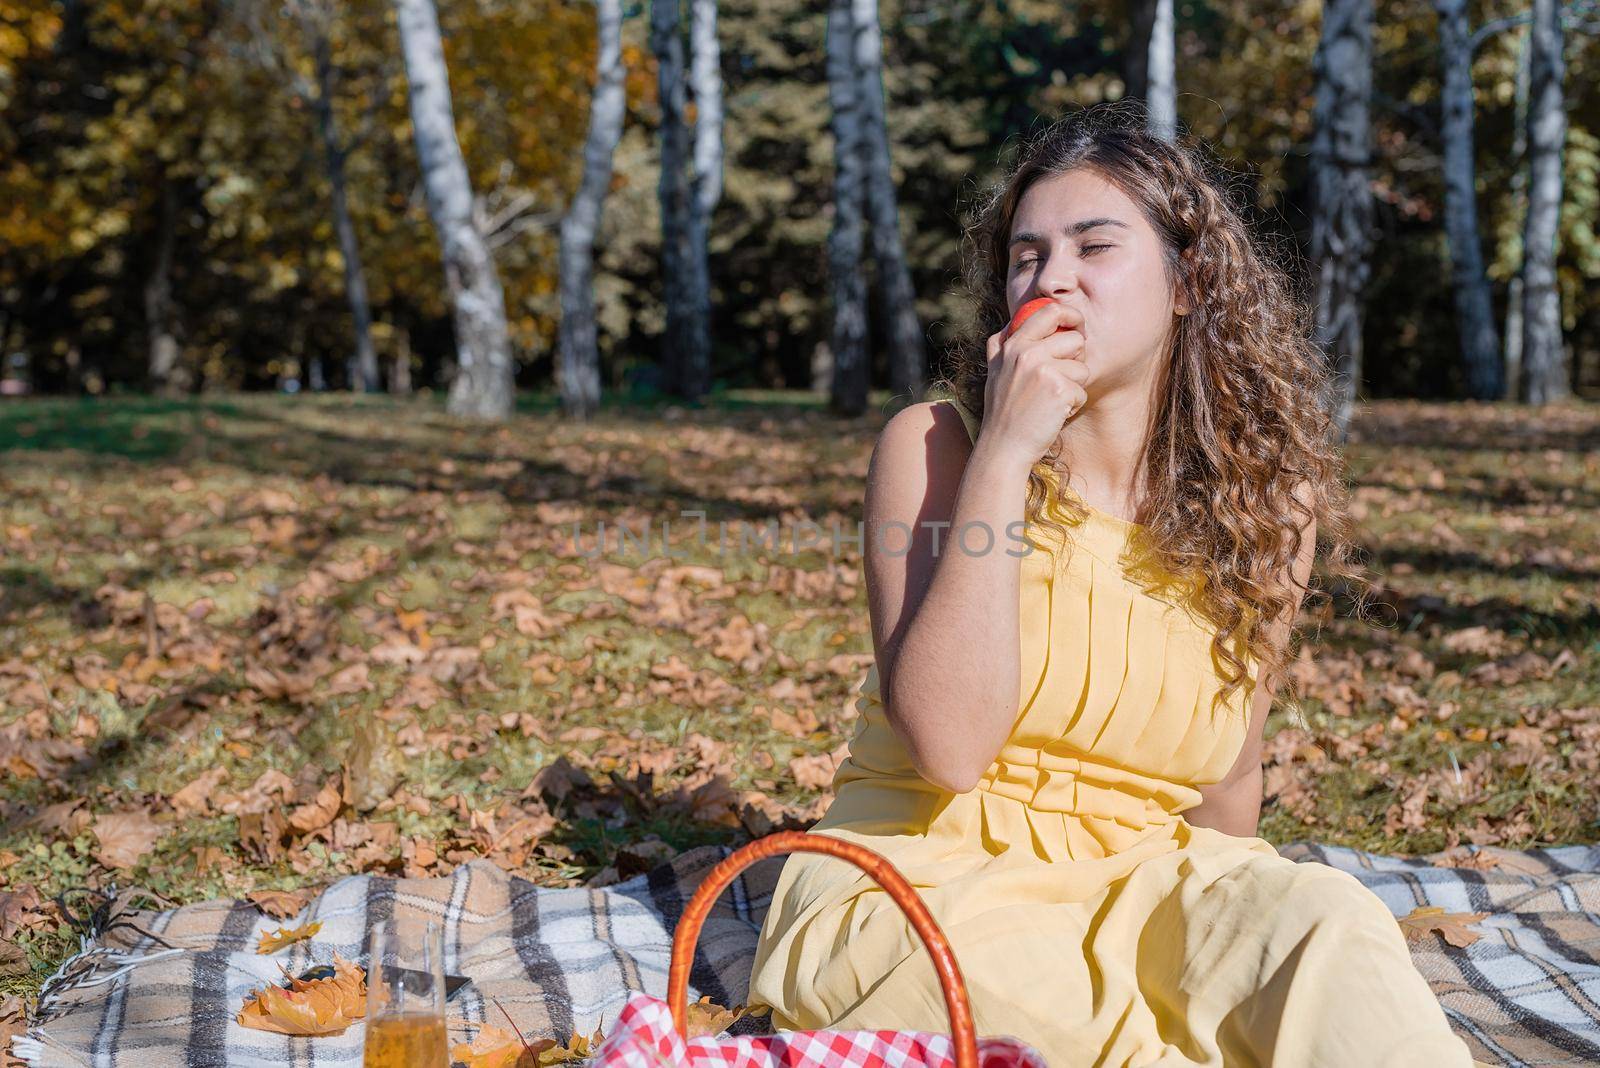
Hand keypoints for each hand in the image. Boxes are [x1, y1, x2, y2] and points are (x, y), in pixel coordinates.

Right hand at [979, 298, 1088, 468]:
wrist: (1003, 447)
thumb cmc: (1002, 411)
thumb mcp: (995, 371)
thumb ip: (1003, 344)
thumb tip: (1015, 321)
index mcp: (1013, 344)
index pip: (1049, 311)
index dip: (1071, 316)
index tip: (1077, 328)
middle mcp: (1026, 352)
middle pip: (1075, 339)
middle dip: (1076, 359)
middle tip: (1061, 379)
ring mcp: (1043, 370)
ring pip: (1082, 368)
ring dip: (1074, 387)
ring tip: (1051, 401)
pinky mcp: (1059, 390)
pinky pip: (1082, 391)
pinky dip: (1073, 406)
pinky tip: (1054, 414)